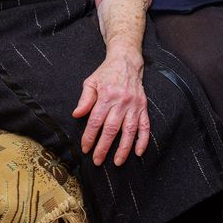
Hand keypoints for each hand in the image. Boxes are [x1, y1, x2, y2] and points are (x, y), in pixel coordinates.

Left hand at [72, 45, 149, 166]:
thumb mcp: (91, 81)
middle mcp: (121, 101)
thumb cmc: (106, 73)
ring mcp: (134, 105)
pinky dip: (143, 139)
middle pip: (111, 129)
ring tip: (117, 161)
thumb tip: (77, 115)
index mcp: (106, 95)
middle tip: (97, 161)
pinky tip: (138, 152)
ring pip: (129, 130)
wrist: (126, 61)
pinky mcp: (143, 106)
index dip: (90, 136)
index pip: (96, 121)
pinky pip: (145, 125)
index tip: (85, 148)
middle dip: (104, 147)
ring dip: (124, 148)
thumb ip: (85, 99)